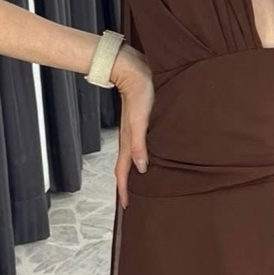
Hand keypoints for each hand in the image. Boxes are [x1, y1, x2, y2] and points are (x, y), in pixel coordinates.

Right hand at [109, 44, 153, 208]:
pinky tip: (150, 154)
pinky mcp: (139, 121)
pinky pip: (138, 145)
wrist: (132, 68)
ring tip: (141, 183)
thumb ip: (140, 145)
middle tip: (133, 199)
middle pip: (126, 167)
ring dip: (134, 171)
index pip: (124, 171)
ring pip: (132, 156)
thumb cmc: (139, 91)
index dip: (125, 190)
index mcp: (128, 141)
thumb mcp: (140, 121)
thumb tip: (142, 169)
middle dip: (127, 185)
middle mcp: (129, 138)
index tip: (127, 206)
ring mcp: (133, 130)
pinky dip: (141, 155)